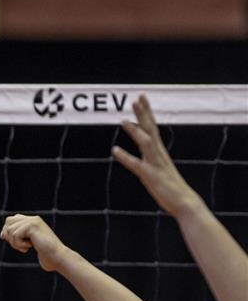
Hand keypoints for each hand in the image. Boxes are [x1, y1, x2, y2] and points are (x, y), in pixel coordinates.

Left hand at [0, 214, 71, 272]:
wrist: (57, 256)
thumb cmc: (46, 254)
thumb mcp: (29, 244)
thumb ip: (19, 236)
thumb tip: (2, 234)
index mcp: (33, 221)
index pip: (12, 220)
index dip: (7, 231)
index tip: (11, 241)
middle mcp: (33, 219)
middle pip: (8, 221)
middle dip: (8, 235)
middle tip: (18, 245)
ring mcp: (33, 221)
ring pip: (10, 230)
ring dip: (14, 243)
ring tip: (25, 248)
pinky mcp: (32, 225)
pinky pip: (15, 234)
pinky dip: (19, 244)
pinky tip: (30, 247)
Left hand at [112, 94, 201, 216]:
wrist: (185, 203)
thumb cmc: (170, 188)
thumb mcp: (158, 170)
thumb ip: (152, 160)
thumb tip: (145, 155)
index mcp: (159, 152)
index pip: (151, 128)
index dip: (146, 113)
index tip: (140, 98)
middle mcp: (158, 154)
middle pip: (150, 129)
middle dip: (143, 113)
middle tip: (137, 97)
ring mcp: (155, 164)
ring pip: (145, 143)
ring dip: (134, 131)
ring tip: (123, 120)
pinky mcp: (151, 176)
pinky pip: (136, 164)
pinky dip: (125, 157)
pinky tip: (114, 150)